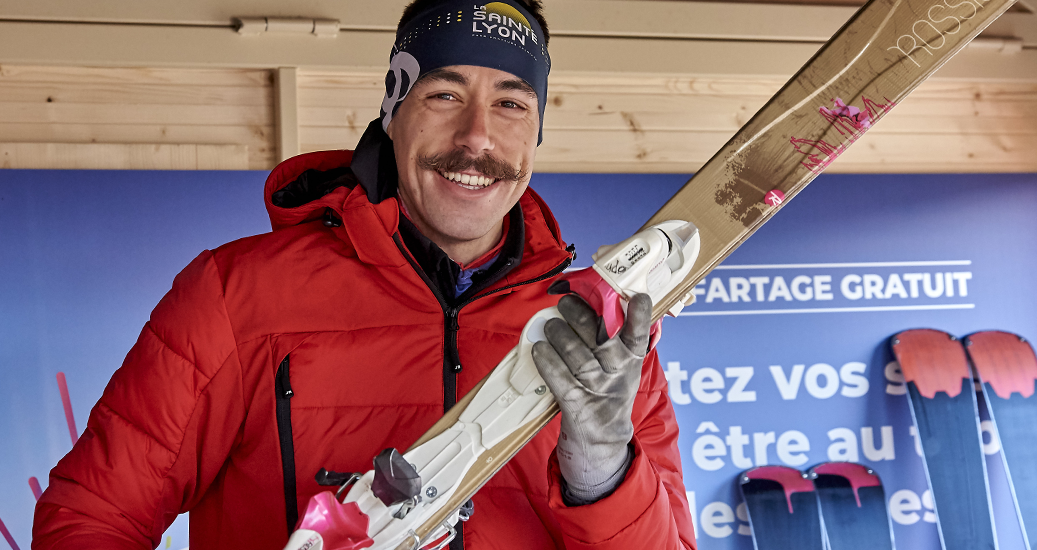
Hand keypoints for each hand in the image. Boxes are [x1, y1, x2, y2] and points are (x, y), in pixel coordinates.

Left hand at [531, 293, 651, 503]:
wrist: (602, 436)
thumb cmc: (609, 387)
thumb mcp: (623, 364)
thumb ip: (617, 334)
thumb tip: (600, 297)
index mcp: (633, 359)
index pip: (639, 335)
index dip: (640, 317)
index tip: (638, 298)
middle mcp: (618, 373)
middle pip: (600, 339)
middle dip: (580, 315)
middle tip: (565, 302)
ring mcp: (598, 389)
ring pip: (577, 356)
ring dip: (559, 334)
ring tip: (550, 324)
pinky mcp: (576, 405)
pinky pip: (559, 379)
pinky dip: (547, 361)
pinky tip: (538, 348)